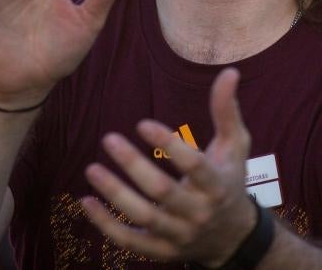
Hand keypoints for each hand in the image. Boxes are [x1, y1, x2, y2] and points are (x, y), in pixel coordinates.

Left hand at [80, 68, 257, 266]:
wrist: (232, 236)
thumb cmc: (229, 180)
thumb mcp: (234, 146)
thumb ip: (226, 111)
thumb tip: (229, 72)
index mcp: (217, 185)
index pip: (194, 166)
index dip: (168, 145)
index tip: (141, 123)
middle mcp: (199, 213)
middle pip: (163, 192)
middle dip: (134, 166)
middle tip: (108, 138)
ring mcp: (179, 235)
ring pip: (144, 217)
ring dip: (115, 194)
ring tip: (92, 168)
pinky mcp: (161, 250)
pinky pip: (130, 241)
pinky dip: (106, 224)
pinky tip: (86, 201)